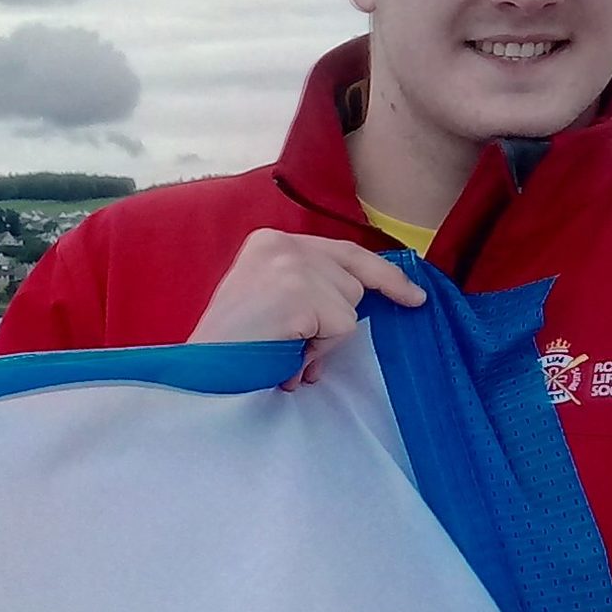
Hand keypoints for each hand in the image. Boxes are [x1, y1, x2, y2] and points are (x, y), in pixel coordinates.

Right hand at [188, 229, 427, 384]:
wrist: (199, 370)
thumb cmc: (232, 345)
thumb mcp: (268, 298)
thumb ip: (308, 288)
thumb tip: (359, 305)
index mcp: (269, 241)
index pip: (344, 251)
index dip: (383, 276)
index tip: (413, 296)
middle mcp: (282, 244)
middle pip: (353, 278)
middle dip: (340, 315)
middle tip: (308, 345)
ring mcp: (292, 267)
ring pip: (349, 304)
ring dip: (323, 336)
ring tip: (282, 346)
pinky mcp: (300, 295)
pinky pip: (341, 327)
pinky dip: (318, 348)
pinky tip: (284, 351)